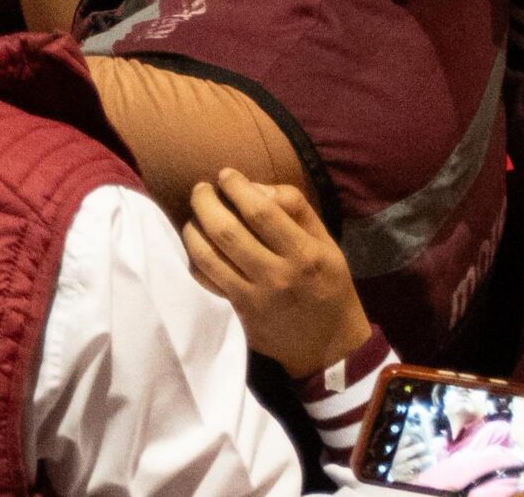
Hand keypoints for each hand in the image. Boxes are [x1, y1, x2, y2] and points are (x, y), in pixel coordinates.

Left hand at [183, 169, 371, 379]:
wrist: (330, 347)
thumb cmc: (328, 285)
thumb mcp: (326, 244)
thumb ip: (296, 209)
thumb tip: (255, 187)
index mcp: (305, 254)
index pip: (261, 212)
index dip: (237, 187)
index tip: (226, 175)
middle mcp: (278, 275)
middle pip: (226, 230)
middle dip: (205, 201)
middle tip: (201, 189)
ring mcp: (254, 297)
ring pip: (207, 255)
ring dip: (193, 228)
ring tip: (195, 215)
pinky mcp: (238, 313)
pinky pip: (205, 279)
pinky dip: (194, 258)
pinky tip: (197, 246)